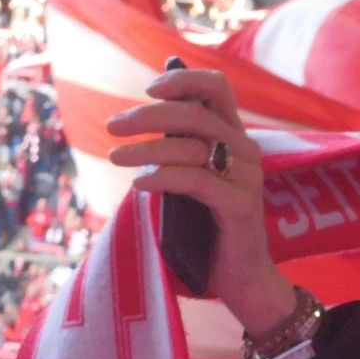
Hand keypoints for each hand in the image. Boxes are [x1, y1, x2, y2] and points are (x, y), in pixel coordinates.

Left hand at [105, 68, 299, 336]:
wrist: (244, 278)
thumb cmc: (211, 229)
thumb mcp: (194, 180)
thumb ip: (179, 150)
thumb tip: (140, 120)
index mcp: (236, 138)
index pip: (218, 88)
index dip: (183, 80)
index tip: (148, 89)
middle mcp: (246, 151)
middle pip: (195, 114)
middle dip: (148, 116)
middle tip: (113, 126)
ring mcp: (246, 178)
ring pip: (191, 147)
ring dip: (146, 149)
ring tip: (115, 157)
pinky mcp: (240, 206)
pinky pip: (195, 181)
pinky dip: (162, 178)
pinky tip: (138, 185)